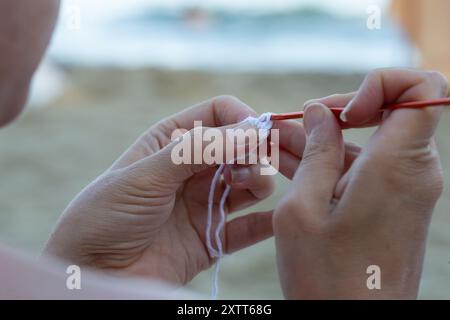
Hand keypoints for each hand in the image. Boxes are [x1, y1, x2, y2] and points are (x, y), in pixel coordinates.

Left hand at [45, 95, 304, 284]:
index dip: (240, 119)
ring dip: (260, 180)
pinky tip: (276, 219)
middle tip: (259, 161)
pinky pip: (249, 228)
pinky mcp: (213, 237)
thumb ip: (195, 150)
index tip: (256, 133)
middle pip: (240, 147)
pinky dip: (266, 222)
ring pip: (250, 182)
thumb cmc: (107, 216)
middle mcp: (192, 169)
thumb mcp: (146, 175)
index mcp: (172, 141)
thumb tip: (247, 129)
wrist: (93, 273)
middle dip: (255, 150)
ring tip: (251, 187)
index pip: (218, 114)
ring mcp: (204, 202)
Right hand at [274, 69, 447, 298]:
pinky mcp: (392, 204)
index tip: (344, 113)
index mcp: (397, 165)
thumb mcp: (303, 207)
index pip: (423, 88)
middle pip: (387, 112)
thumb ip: (315, 151)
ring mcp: (404, 189)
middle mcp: (412, 171)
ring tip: (277, 143)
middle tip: (292, 126)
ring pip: (367, 143)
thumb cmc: (326, 276)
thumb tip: (322, 113)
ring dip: (324, 141)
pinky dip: (331, 163)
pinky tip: (291, 163)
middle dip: (336, 114)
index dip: (382, 84)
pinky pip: (364, 168)